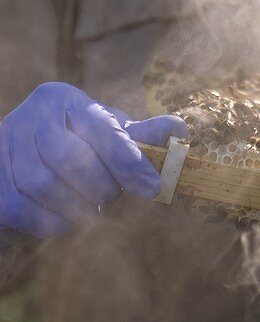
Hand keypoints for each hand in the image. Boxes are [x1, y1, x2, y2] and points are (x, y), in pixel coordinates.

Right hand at [0, 82, 186, 240]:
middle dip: (100, 185)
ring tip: (88, 205)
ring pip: (47, 187)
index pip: (101, 128)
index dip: (129, 160)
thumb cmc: (74, 146)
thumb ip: (140, 136)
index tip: (152, 189)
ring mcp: (5, 148)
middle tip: (109, 194)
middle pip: (71, 158)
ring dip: (78, 207)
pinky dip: (54, 223)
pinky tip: (64, 217)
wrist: (18, 165)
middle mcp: (29, 117)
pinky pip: (27, 211)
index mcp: (62, 99)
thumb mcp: (107, 134)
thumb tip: (180, 130)